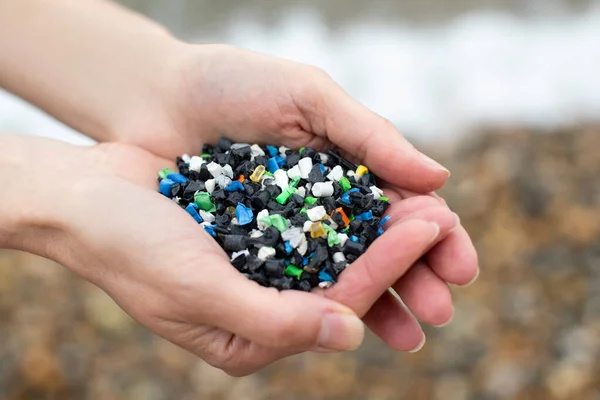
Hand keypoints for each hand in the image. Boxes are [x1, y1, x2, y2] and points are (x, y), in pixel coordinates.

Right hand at [4, 136, 460, 375]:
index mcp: (252, 336)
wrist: (88, 196)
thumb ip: (272, 320)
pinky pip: (312, 218)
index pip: (335, 305)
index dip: (383, 268)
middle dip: (396, 252)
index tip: (426, 229)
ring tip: (425, 202)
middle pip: (345, 280)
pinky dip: (345, 203)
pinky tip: (378, 186)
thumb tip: (347, 336)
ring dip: (378, 226)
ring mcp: (263, 266)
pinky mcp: (258, 229)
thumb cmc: (130, 248)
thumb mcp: (196, 289)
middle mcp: (265, 305)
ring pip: (336, 249)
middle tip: (445, 220)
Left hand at [114, 44, 478, 343]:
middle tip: (440, 308)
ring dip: (378, 301)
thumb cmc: (234, 84)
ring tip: (408, 334)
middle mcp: (324, 204)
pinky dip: (320, 301)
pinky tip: (346, 324)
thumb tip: (440, 178)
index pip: (403, 207)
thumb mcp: (307, 97)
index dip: (435, 238)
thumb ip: (370, 136)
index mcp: (348, 166)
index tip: (459, 266)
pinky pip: (291, 279)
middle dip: (414, 278)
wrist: (159, 96)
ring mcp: (288, 230)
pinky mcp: (251, 249)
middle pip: (379, 247)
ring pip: (342, 271)